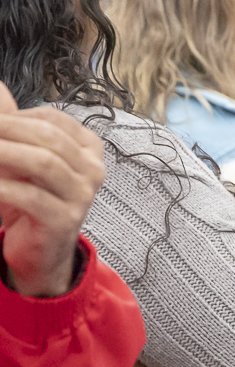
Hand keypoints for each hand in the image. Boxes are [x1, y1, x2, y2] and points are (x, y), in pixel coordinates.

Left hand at [0, 82, 104, 296]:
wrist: (41, 250)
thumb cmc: (31, 199)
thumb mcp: (22, 158)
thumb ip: (13, 125)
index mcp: (89, 150)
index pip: (53, 120)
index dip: (16, 116)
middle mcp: (93, 171)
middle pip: (49, 137)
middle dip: (7, 129)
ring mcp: (83, 196)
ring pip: (43, 162)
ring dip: (4, 152)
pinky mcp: (66, 220)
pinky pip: (30, 195)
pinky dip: (3, 187)